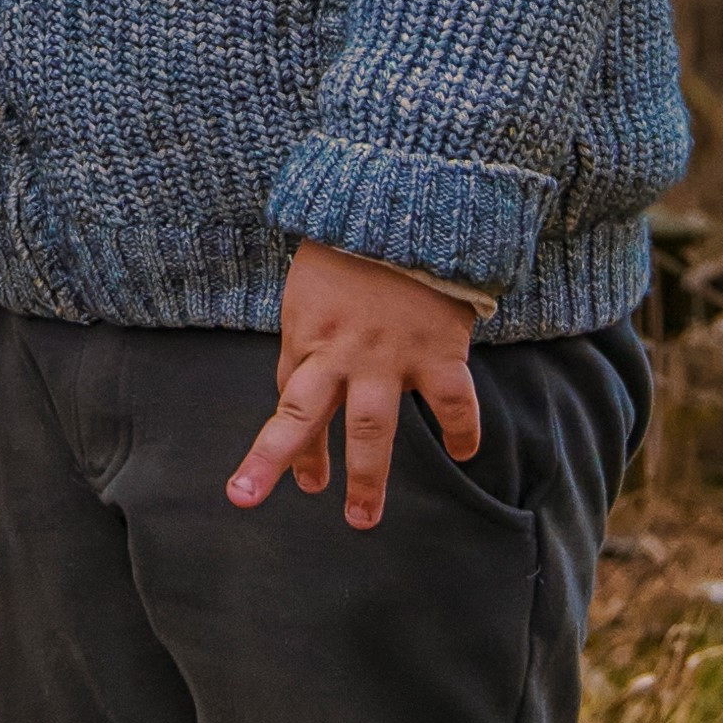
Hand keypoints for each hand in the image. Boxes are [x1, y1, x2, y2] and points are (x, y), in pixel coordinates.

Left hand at [227, 241, 483, 529]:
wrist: (406, 202)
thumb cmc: (352, 242)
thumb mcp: (312, 284)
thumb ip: (313, 331)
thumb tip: (309, 378)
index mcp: (306, 333)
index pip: (287, 401)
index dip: (283, 445)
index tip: (278, 480)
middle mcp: (340, 352)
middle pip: (301, 417)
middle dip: (283, 463)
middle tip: (259, 501)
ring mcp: (389, 355)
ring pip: (373, 429)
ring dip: (367, 479)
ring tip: (361, 520)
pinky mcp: (438, 351)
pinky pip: (453, 405)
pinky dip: (462, 433)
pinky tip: (464, 454)